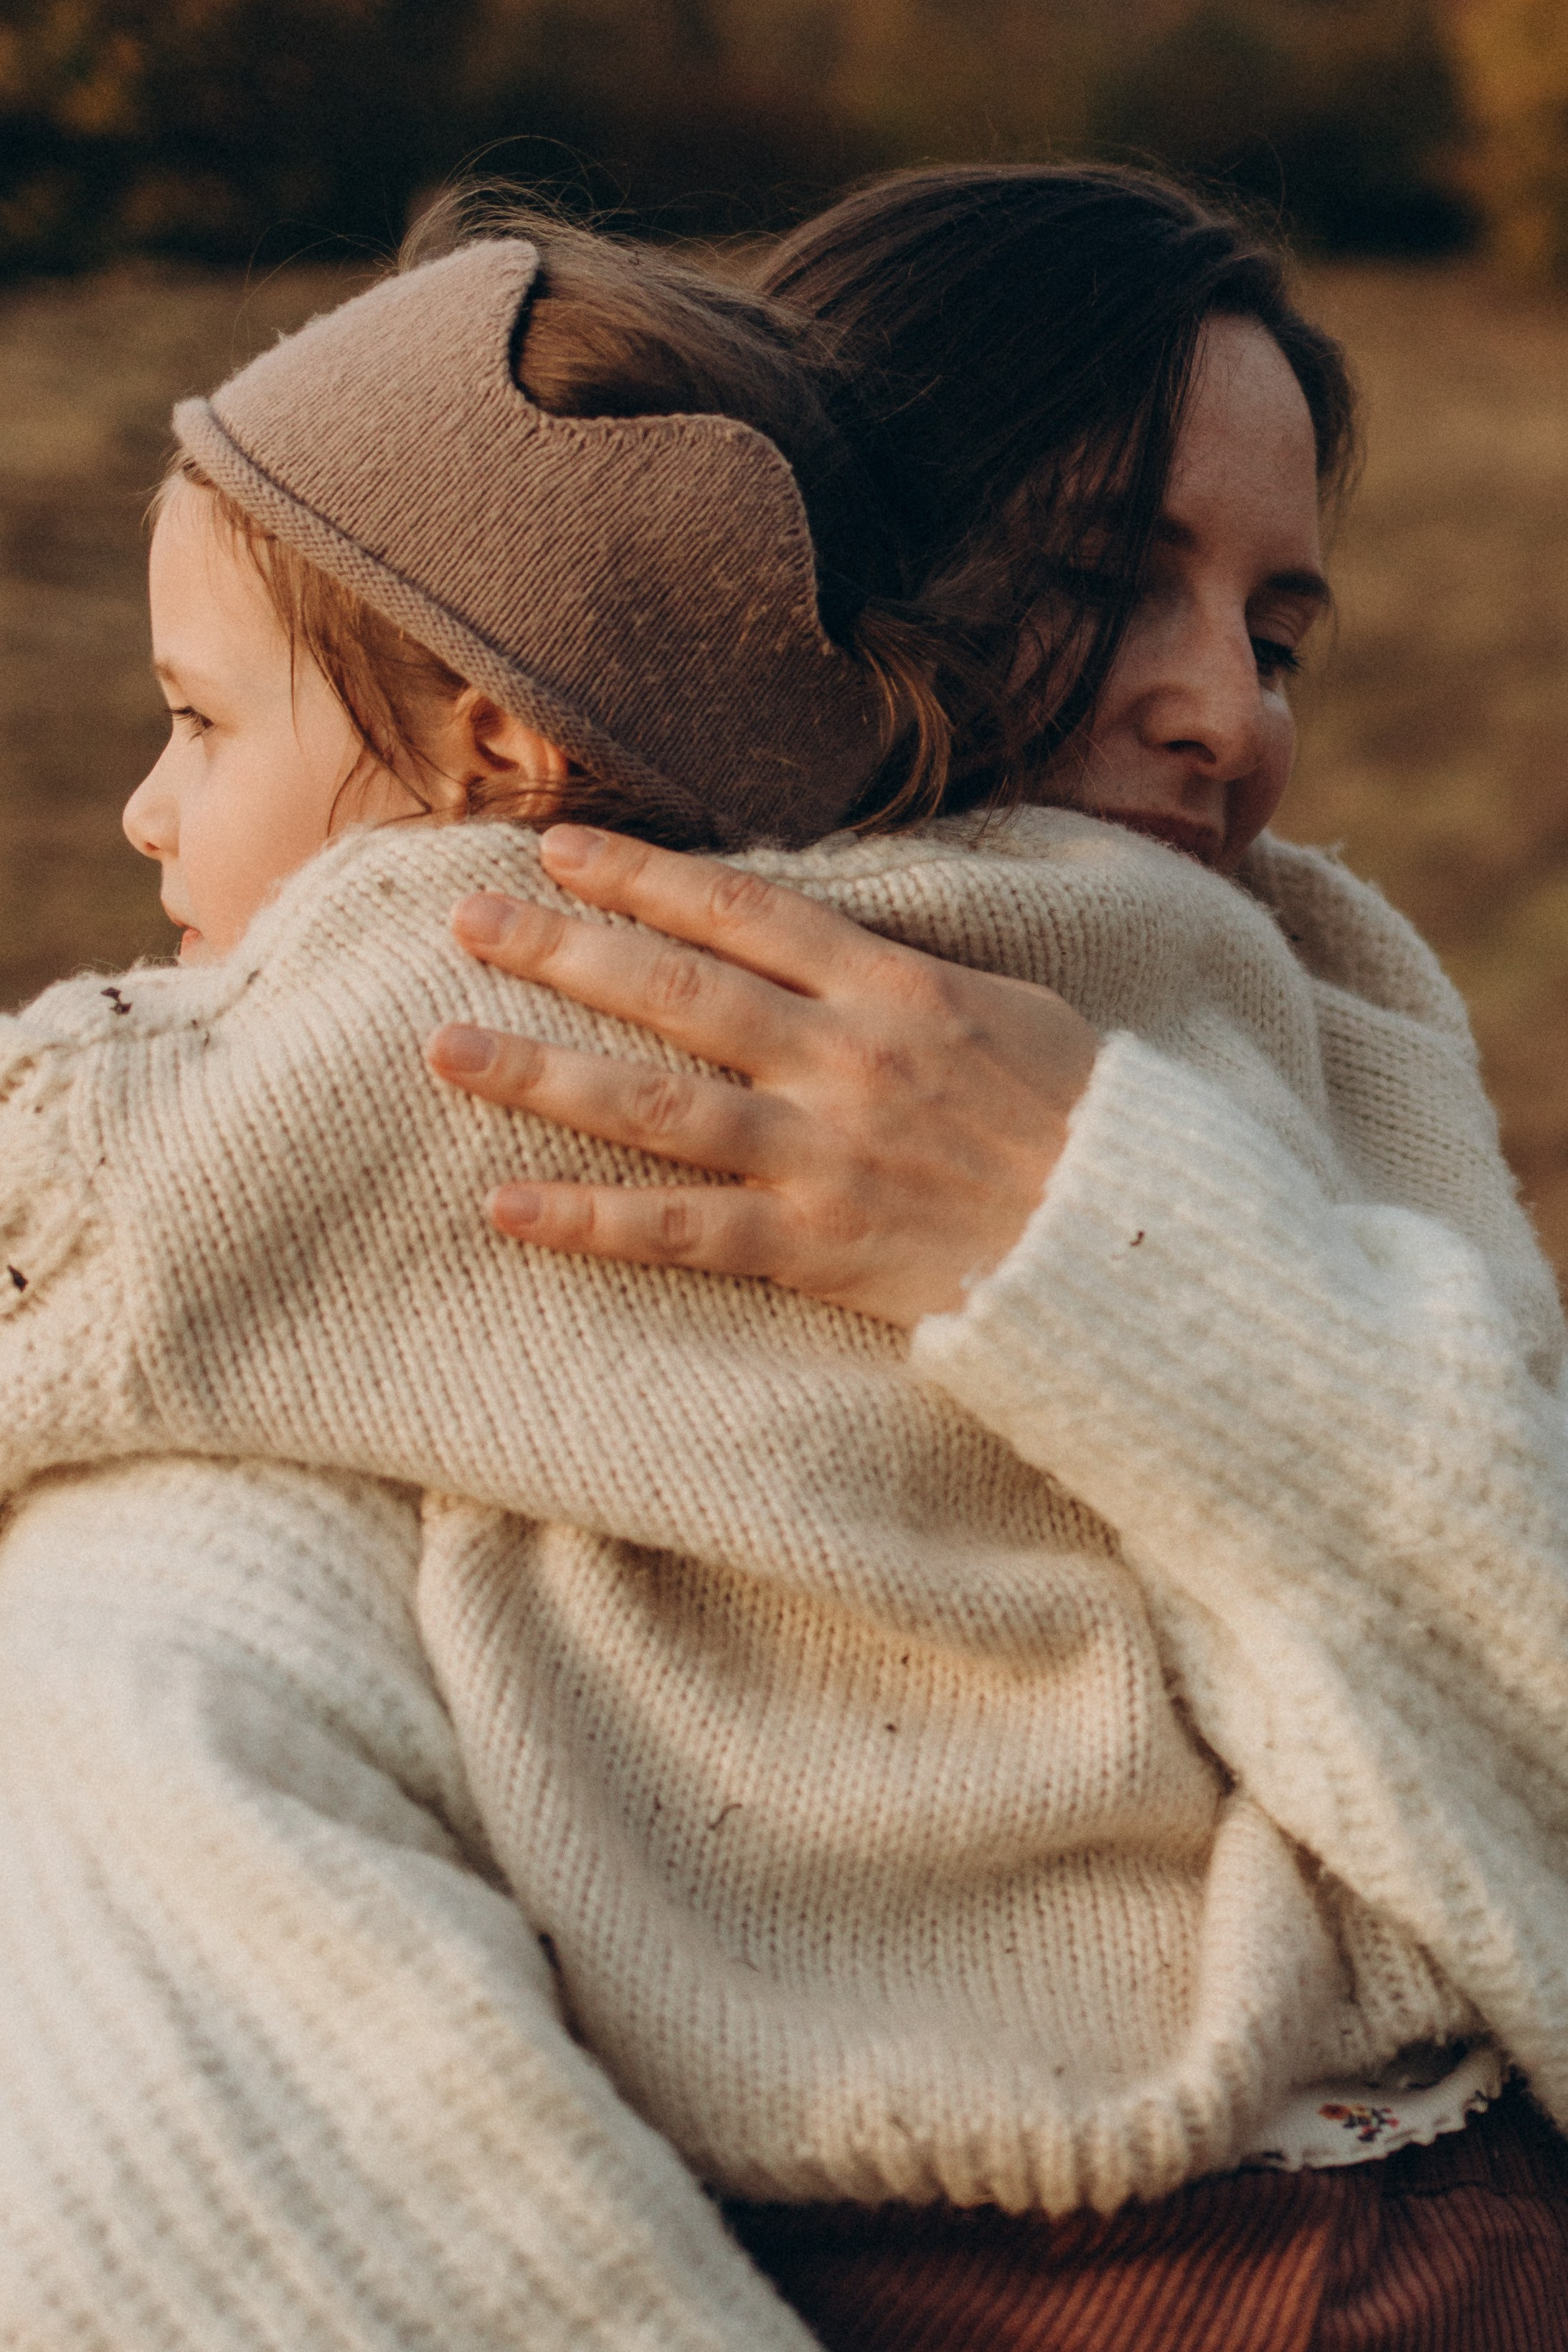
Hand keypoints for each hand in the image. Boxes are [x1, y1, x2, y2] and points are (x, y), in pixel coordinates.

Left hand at [426, 825, 1098, 1326]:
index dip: (641, 875)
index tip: (559, 848)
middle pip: (672, 990)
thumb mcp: (1014, 1007)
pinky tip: (503, 1203)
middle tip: (466, 917)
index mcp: (898, 986)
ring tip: (444, 1045)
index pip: (741, 908)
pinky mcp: (816, 1249)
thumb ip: (904, 970)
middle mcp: (845, 1059)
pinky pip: (680, 1232)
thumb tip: (813, 936)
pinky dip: (588, 1220)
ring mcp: (823, 1156)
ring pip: (653, 1104)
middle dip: (560, 948)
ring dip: (540, 1071)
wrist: (1136, 1250)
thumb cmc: (1086, 1122)